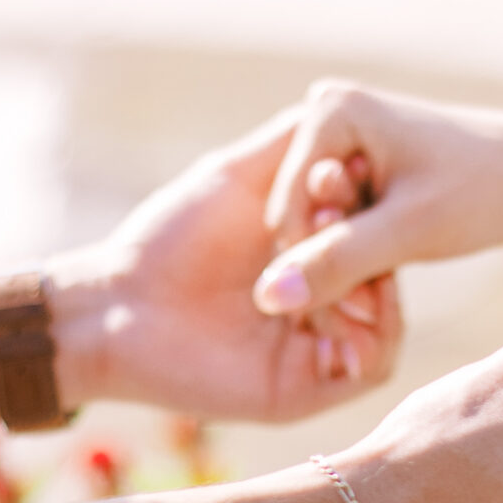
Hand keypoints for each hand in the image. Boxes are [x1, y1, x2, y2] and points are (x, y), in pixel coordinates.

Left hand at [48, 116, 401, 421]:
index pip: (371, 232)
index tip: (342, 176)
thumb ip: (291, 148)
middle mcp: (320, 301)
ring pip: (383, 324)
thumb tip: (344, 112)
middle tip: (333, 220)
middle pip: (384, 277)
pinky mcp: (305, 389)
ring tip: (333, 266)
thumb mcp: (236, 177)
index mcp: (309, 254)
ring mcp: (314, 347)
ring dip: (372, 291)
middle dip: (370, 247)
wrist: (117, 305)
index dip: (366, 204)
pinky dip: (369, 340)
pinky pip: (368, 370)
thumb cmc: (170, 237)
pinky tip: (340, 311)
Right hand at [250, 80, 502, 318]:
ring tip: (381, 291)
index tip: (353, 307)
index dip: (311, 265)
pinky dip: (355, 252)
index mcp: (328, 111)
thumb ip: (337, 261)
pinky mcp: (353, 159)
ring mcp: (337, 136)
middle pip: (296, 215)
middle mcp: (323, 111)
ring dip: (341, 264)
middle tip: (369, 308)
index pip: (287, 209)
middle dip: (327, 266)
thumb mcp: (410, 231)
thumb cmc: (484, 191)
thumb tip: (267, 297)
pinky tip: (384, 272)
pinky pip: (335, 218)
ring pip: (314, 224)